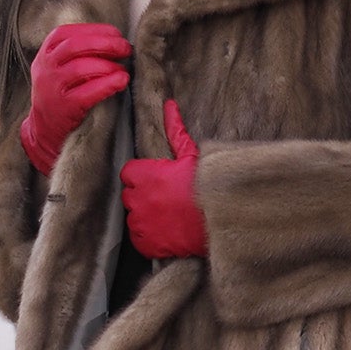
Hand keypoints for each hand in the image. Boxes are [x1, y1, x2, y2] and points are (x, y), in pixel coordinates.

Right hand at [19, 21, 130, 174]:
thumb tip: (114, 40)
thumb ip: (78, 52)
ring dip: (107, 66)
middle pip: (76, 46)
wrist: (44, 129)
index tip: (116, 34)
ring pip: (80, 68)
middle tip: (125, 48)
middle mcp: (46, 67)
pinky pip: (87, 93)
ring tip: (123, 69)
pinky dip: (107, 85)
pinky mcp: (64, 107)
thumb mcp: (59, 67)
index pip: (69, 33)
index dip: (95, 31)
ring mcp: (52, 87)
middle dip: (104, 44)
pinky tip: (121, 81)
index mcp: (46, 52)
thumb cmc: (60, 93)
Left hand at [120, 100, 207, 259]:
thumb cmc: (208, 186)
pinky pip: (139, 239)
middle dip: (142, 196)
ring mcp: (141, 223)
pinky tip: (168, 231)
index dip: (141, 176)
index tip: (156, 180)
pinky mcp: (146, 244)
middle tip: (165, 199)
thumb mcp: (193, 156)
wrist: (222, 222)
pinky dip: (150, 237)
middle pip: (129, 195)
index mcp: (146, 174)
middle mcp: (139, 198)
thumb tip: (168, 105)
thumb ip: (176, 131)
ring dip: (146, 217)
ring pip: (133, 218)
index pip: (128, 173)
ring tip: (168, 216)